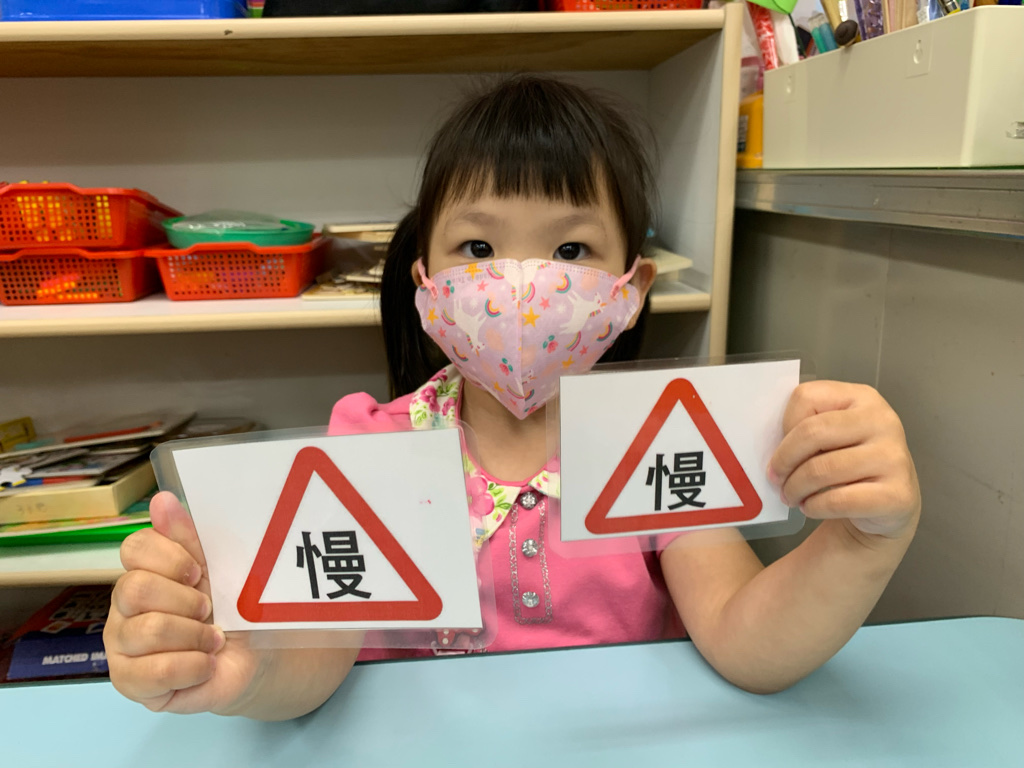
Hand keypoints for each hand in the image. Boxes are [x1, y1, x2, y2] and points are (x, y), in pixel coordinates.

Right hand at [104, 492, 264, 714]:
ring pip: (147, 631)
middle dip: (185, 601)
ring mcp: (121, 646)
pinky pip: (156, 672)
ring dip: (195, 636)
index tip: (198, 572)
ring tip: (213, 641)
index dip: (170, 558)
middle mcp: (123, 607)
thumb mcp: (216, 567)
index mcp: (142, 571)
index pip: (133, 548)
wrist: (250, 656)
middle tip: (208, 610)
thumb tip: (163, 498)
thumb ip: (187, 536)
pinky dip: (193, 667)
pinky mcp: (129, 682)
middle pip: (135, 589)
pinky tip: (205, 665)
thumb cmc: (229, 608)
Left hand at [768, 381, 920, 539]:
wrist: (889, 502)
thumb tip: (767, 442)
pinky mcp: (897, 495)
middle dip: (784, 460)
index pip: (806, 397)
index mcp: (862, 397)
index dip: (784, 426)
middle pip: (812, 432)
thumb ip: (804, 426)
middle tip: (775, 478)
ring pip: (822, 469)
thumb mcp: (831, 435)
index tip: (778, 447)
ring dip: (795, 488)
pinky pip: (838, 500)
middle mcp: (883, 421)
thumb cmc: (848, 463)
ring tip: (791, 496)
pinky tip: (810, 507)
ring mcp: (894, 457)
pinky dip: (814, 507)